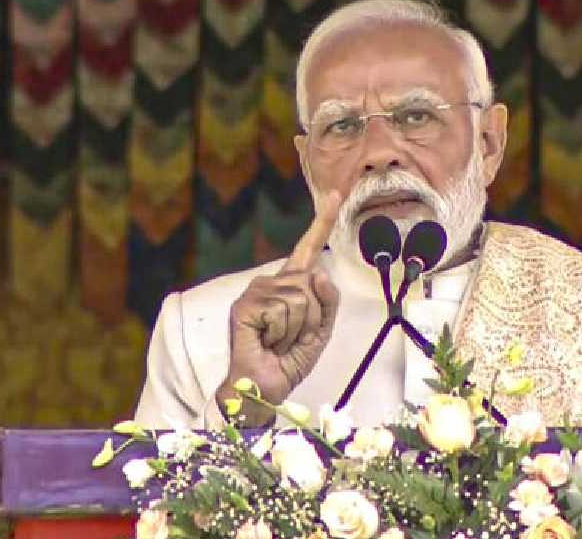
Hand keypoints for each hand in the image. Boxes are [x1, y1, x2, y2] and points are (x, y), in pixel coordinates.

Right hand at [217, 191, 342, 424]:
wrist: (265, 388)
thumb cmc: (289, 359)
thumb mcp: (321, 330)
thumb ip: (328, 302)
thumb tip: (319, 272)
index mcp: (291, 284)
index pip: (309, 248)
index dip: (323, 221)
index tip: (336, 194)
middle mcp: (273, 282)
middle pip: (313, 283)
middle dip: (314, 318)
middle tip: (292, 338)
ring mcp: (257, 291)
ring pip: (301, 298)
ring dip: (297, 328)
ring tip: (279, 341)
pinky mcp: (245, 305)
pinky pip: (283, 310)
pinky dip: (282, 333)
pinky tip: (267, 341)